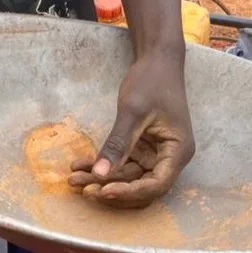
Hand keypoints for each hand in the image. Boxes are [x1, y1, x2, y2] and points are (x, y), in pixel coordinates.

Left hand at [69, 50, 193, 208]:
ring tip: (73, 178)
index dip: (130, 192)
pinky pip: (122, 164)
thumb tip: (100, 174)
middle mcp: (169, 157)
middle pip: (141, 186)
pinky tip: (79, 164)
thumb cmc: (152, 81)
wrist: (156, 60)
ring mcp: (155, 154)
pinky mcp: (142, 149)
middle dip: (112, 188)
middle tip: (83, 188)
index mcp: (178, 151)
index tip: (103, 190)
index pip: (156, 185)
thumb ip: (118, 144)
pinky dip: (103, 164)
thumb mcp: (133, 111)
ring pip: (128, 177)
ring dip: (102, 178)